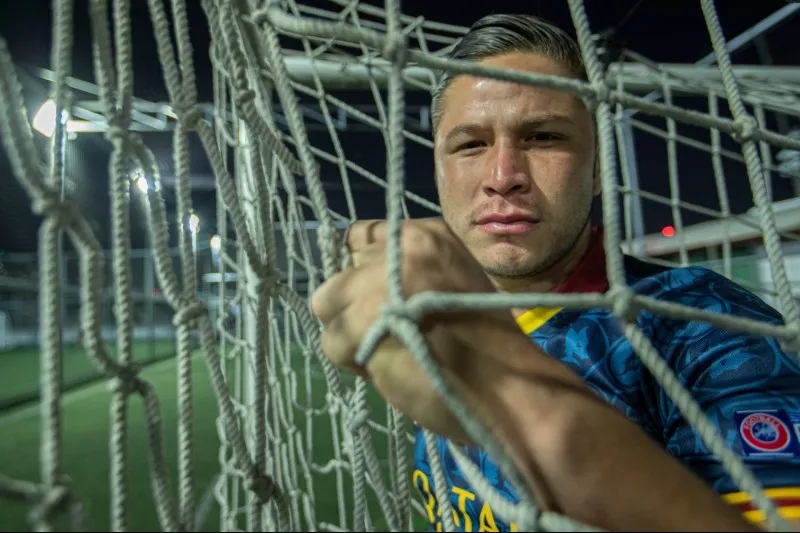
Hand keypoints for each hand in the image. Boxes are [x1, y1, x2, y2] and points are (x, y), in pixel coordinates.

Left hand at [310, 218, 526, 441]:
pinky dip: (354, 363)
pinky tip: (390, 369)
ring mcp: (376, 282)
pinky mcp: (361, 321)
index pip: (360, 236)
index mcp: (424, 236)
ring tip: (389, 354)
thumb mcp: (456, 281)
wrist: (508, 387)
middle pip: (339, 276)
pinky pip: (331, 342)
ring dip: (350, 336)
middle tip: (388, 334)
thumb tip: (364, 281)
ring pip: (327, 307)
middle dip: (354, 309)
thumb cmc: (488, 344)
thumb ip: (412, 272)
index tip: (377, 299)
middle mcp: (398, 248)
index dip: (362, 273)